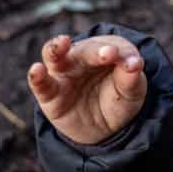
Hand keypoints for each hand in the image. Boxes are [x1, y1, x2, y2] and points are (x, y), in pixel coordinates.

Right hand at [27, 35, 147, 144]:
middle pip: (86, 50)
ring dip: (56, 48)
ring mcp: (62, 73)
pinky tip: (37, 69)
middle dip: (97, 51)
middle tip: (109, 54)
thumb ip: (131, 78)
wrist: (104, 129)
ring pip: (55, 55)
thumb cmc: (118, 101)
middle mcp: (81, 57)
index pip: (115, 46)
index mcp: (106, 51)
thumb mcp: (131, 92)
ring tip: (62, 42)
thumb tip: (135, 64)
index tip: (134, 64)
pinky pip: (41, 83)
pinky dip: (37, 76)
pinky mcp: (49, 93)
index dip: (123, 53)